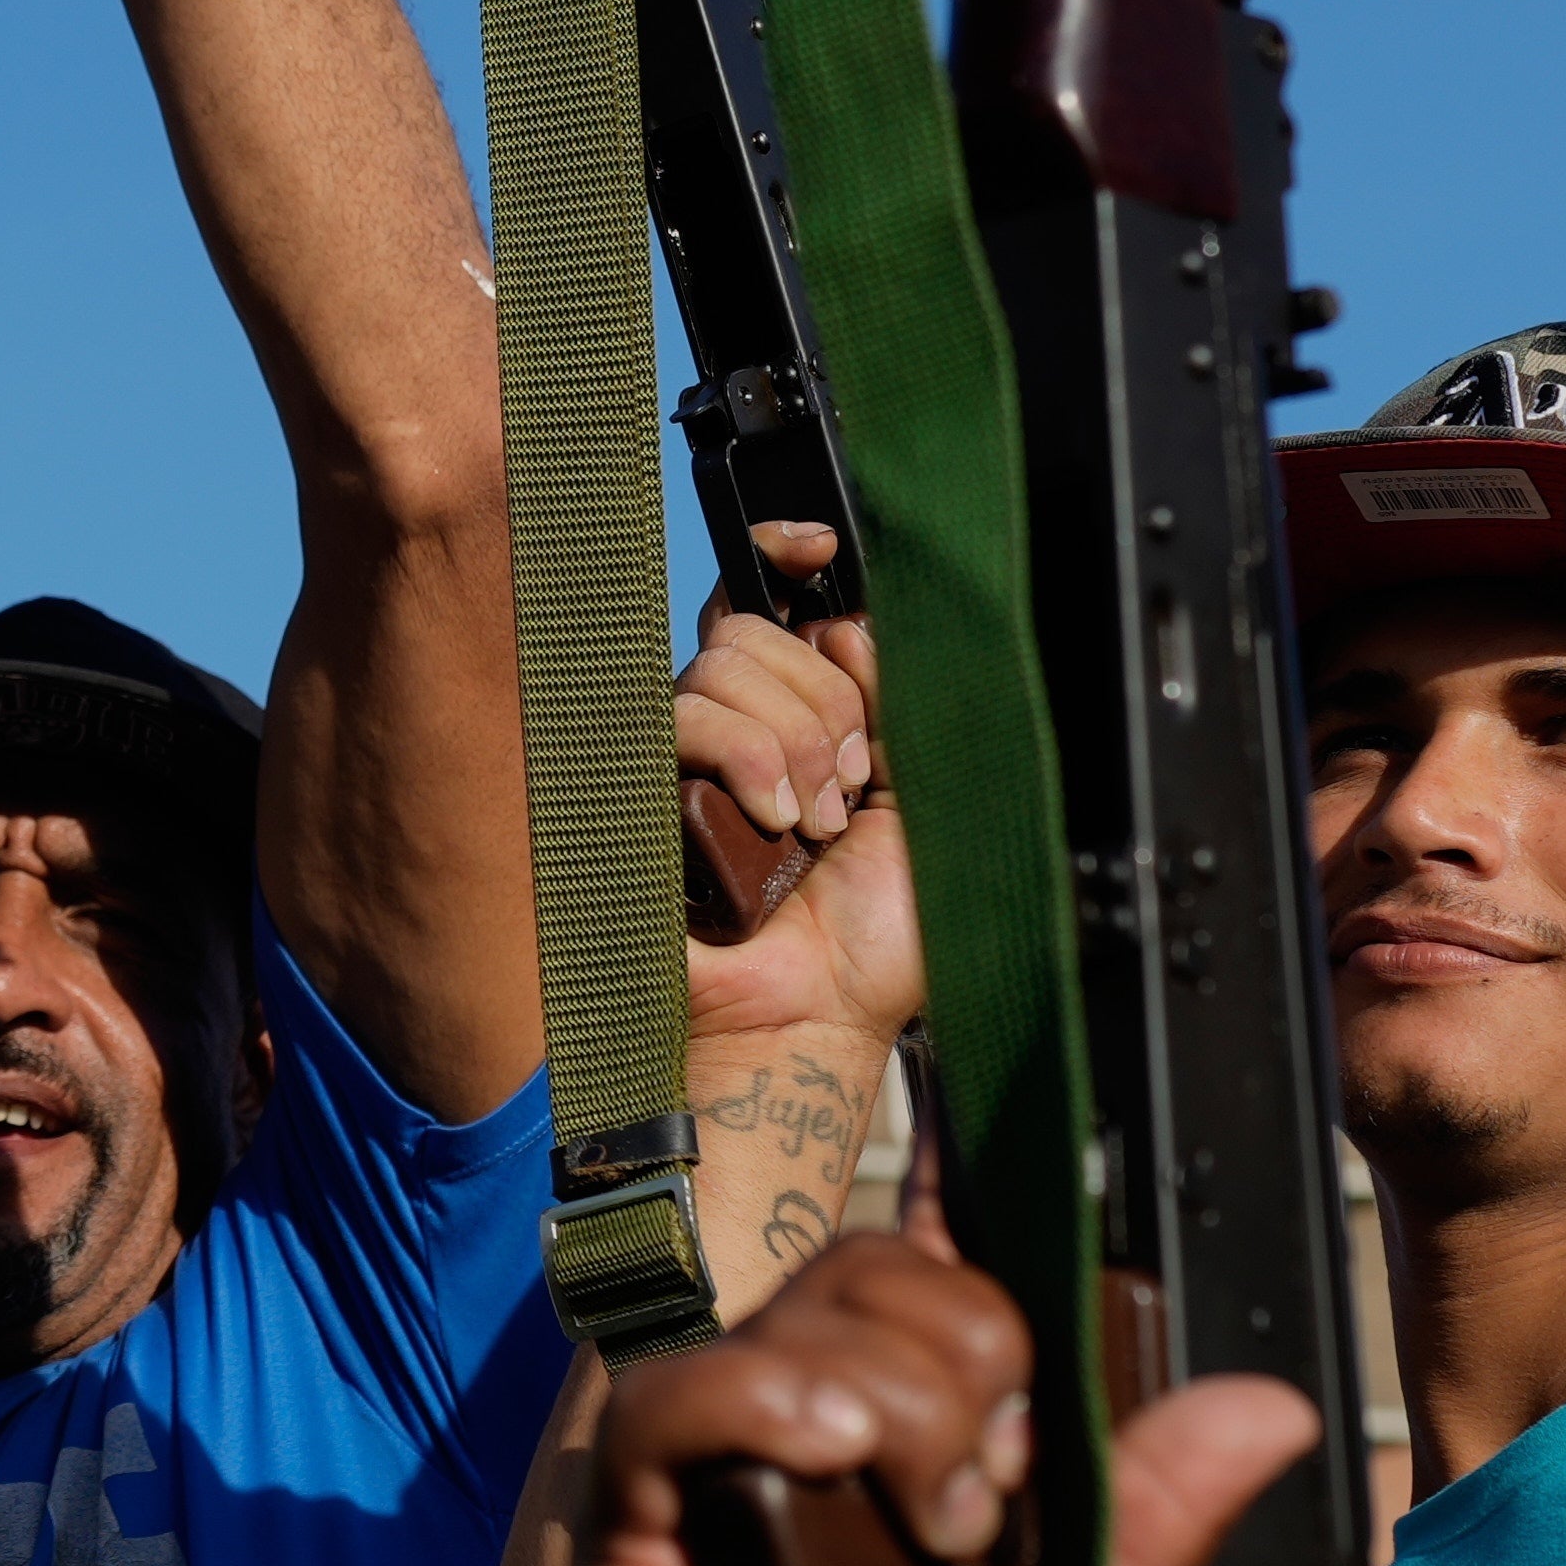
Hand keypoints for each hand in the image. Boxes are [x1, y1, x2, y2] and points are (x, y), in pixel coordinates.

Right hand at [567, 1237, 1299, 1565]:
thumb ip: (1159, 1520)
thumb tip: (1279, 1406)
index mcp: (934, 1425)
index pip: (953, 1254)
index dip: (974, 1189)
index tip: (994, 1140)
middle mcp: (825, 1411)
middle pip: (900, 1268)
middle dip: (978, 1361)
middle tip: (985, 1517)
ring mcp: (728, 1451)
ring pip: (813, 1310)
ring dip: (900, 1404)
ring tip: (924, 1540)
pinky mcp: (639, 1508)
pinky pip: (681, 1393)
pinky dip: (757, 1400)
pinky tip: (824, 1452)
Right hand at [671, 560, 921, 1053]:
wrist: (811, 1016)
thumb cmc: (871, 942)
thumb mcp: (925, 803)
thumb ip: (900, 703)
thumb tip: (849, 620)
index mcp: (810, 721)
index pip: (783, 604)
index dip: (791, 555)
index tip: (821, 548)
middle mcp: (741, 728)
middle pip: (763, 627)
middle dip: (828, 704)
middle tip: (851, 790)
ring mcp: (685, 756)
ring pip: (727, 661)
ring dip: (795, 743)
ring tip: (813, 826)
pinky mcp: (640, 784)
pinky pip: (688, 712)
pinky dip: (747, 758)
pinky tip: (769, 822)